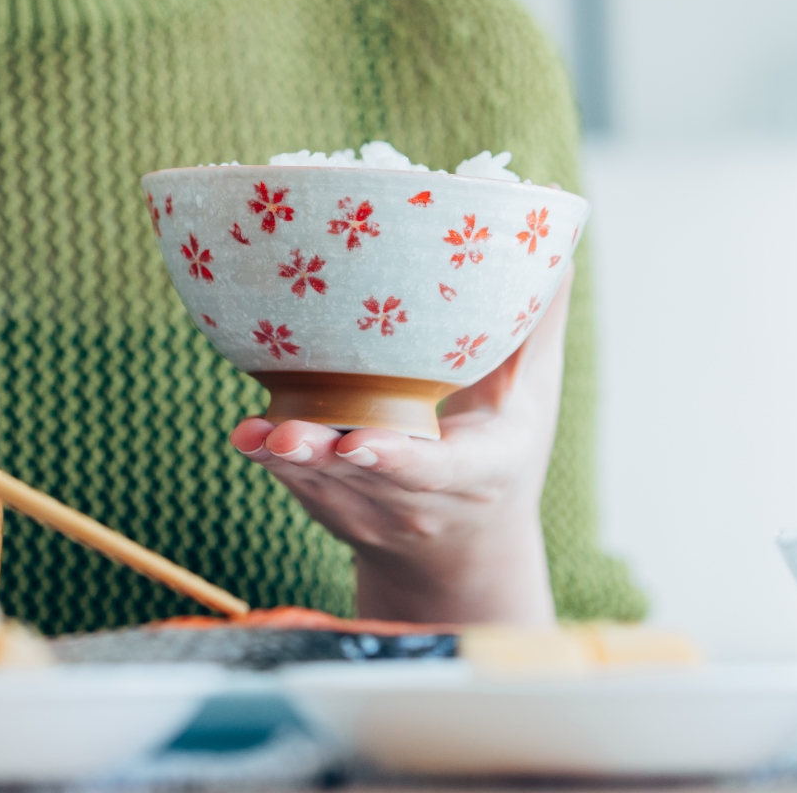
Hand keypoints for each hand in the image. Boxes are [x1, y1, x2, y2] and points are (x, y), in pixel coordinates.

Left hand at [231, 268, 574, 626]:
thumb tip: (550, 243)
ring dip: (285, 460)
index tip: (359, 440)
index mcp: (478, 474)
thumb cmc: (502, 453)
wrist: (462, 552)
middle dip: (321, 459)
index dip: (398, 459)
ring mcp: (370, 512)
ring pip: (321, 486)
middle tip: (283, 434)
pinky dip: (269, 459)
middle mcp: (419, 502)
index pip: (437, 471)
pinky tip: (246, 434)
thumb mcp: (529, 399)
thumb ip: (534, 327)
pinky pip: (298, 485)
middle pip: (363, 480)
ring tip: (255, 433)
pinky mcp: (331, 510)